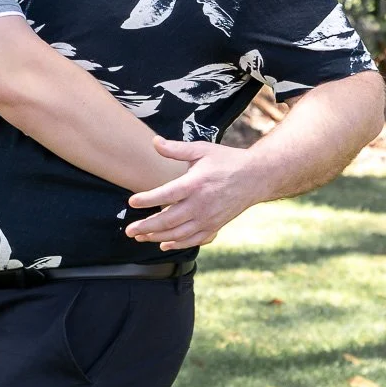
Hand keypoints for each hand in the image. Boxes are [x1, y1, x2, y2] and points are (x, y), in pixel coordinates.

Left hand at [125, 136, 266, 248]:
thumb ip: (176, 149)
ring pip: (178, 234)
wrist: (256, 177)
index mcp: (196, 183)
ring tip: (140, 237)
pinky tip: (163, 244)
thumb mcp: (202, 150)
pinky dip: (177, 244)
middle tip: (129, 230)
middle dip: (146, 227)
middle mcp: (201, 204)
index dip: (147, 199)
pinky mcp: (215, 226)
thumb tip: (154, 142)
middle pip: (168, 220)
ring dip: (157, 237)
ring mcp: (208, 218)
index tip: (131, 202)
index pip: (167, 194)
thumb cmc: (227, 161)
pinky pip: (193, 240)